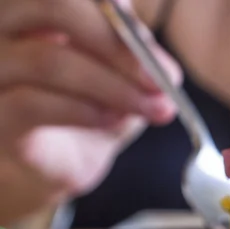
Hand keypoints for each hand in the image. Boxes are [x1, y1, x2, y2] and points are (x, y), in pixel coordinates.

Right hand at [0, 0, 181, 224]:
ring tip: (146, 108)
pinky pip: (32, 103)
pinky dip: (82, 111)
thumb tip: (161, 64)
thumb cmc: (93, 105)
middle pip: (54, 7)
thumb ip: (136, 53)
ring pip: (47, 60)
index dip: (118, 16)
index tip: (158, 54)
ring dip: (111, 87)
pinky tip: (112, 120)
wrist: (67, 159)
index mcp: (38, 8)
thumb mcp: (124, 73)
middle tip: (159, 82)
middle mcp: (5, 26)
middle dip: (117, 47)